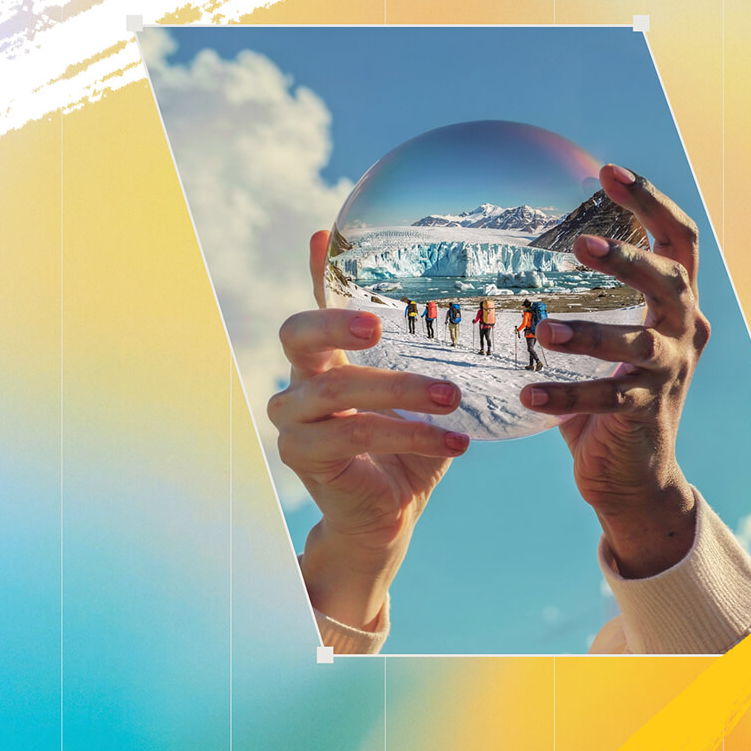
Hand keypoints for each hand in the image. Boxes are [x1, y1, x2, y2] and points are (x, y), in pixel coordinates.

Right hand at [269, 231, 469, 629]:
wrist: (390, 513)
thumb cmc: (406, 444)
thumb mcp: (416, 393)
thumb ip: (416, 352)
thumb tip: (445, 291)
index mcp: (322, 361)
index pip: (314, 304)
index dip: (316, 274)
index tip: (324, 237)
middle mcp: (298, 384)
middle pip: (298, 335)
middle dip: (338, 323)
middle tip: (379, 324)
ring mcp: (295, 422)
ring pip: (338, 391)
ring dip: (402, 390)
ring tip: (452, 396)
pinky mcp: (306, 457)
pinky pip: (356, 434)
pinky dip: (412, 436)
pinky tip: (455, 441)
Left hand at [520, 165, 710, 578]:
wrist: (638, 475)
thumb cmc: (612, 395)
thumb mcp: (611, 341)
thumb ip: (593, 301)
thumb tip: (538, 245)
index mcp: (678, 304)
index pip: (680, 240)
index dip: (651, 202)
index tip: (609, 172)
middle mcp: (684, 331)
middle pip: (669, 280)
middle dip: (626, 258)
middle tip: (579, 243)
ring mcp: (669, 373)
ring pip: (636, 342)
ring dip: (589, 334)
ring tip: (544, 328)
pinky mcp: (646, 412)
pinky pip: (604, 400)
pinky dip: (564, 397)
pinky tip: (527, 394)